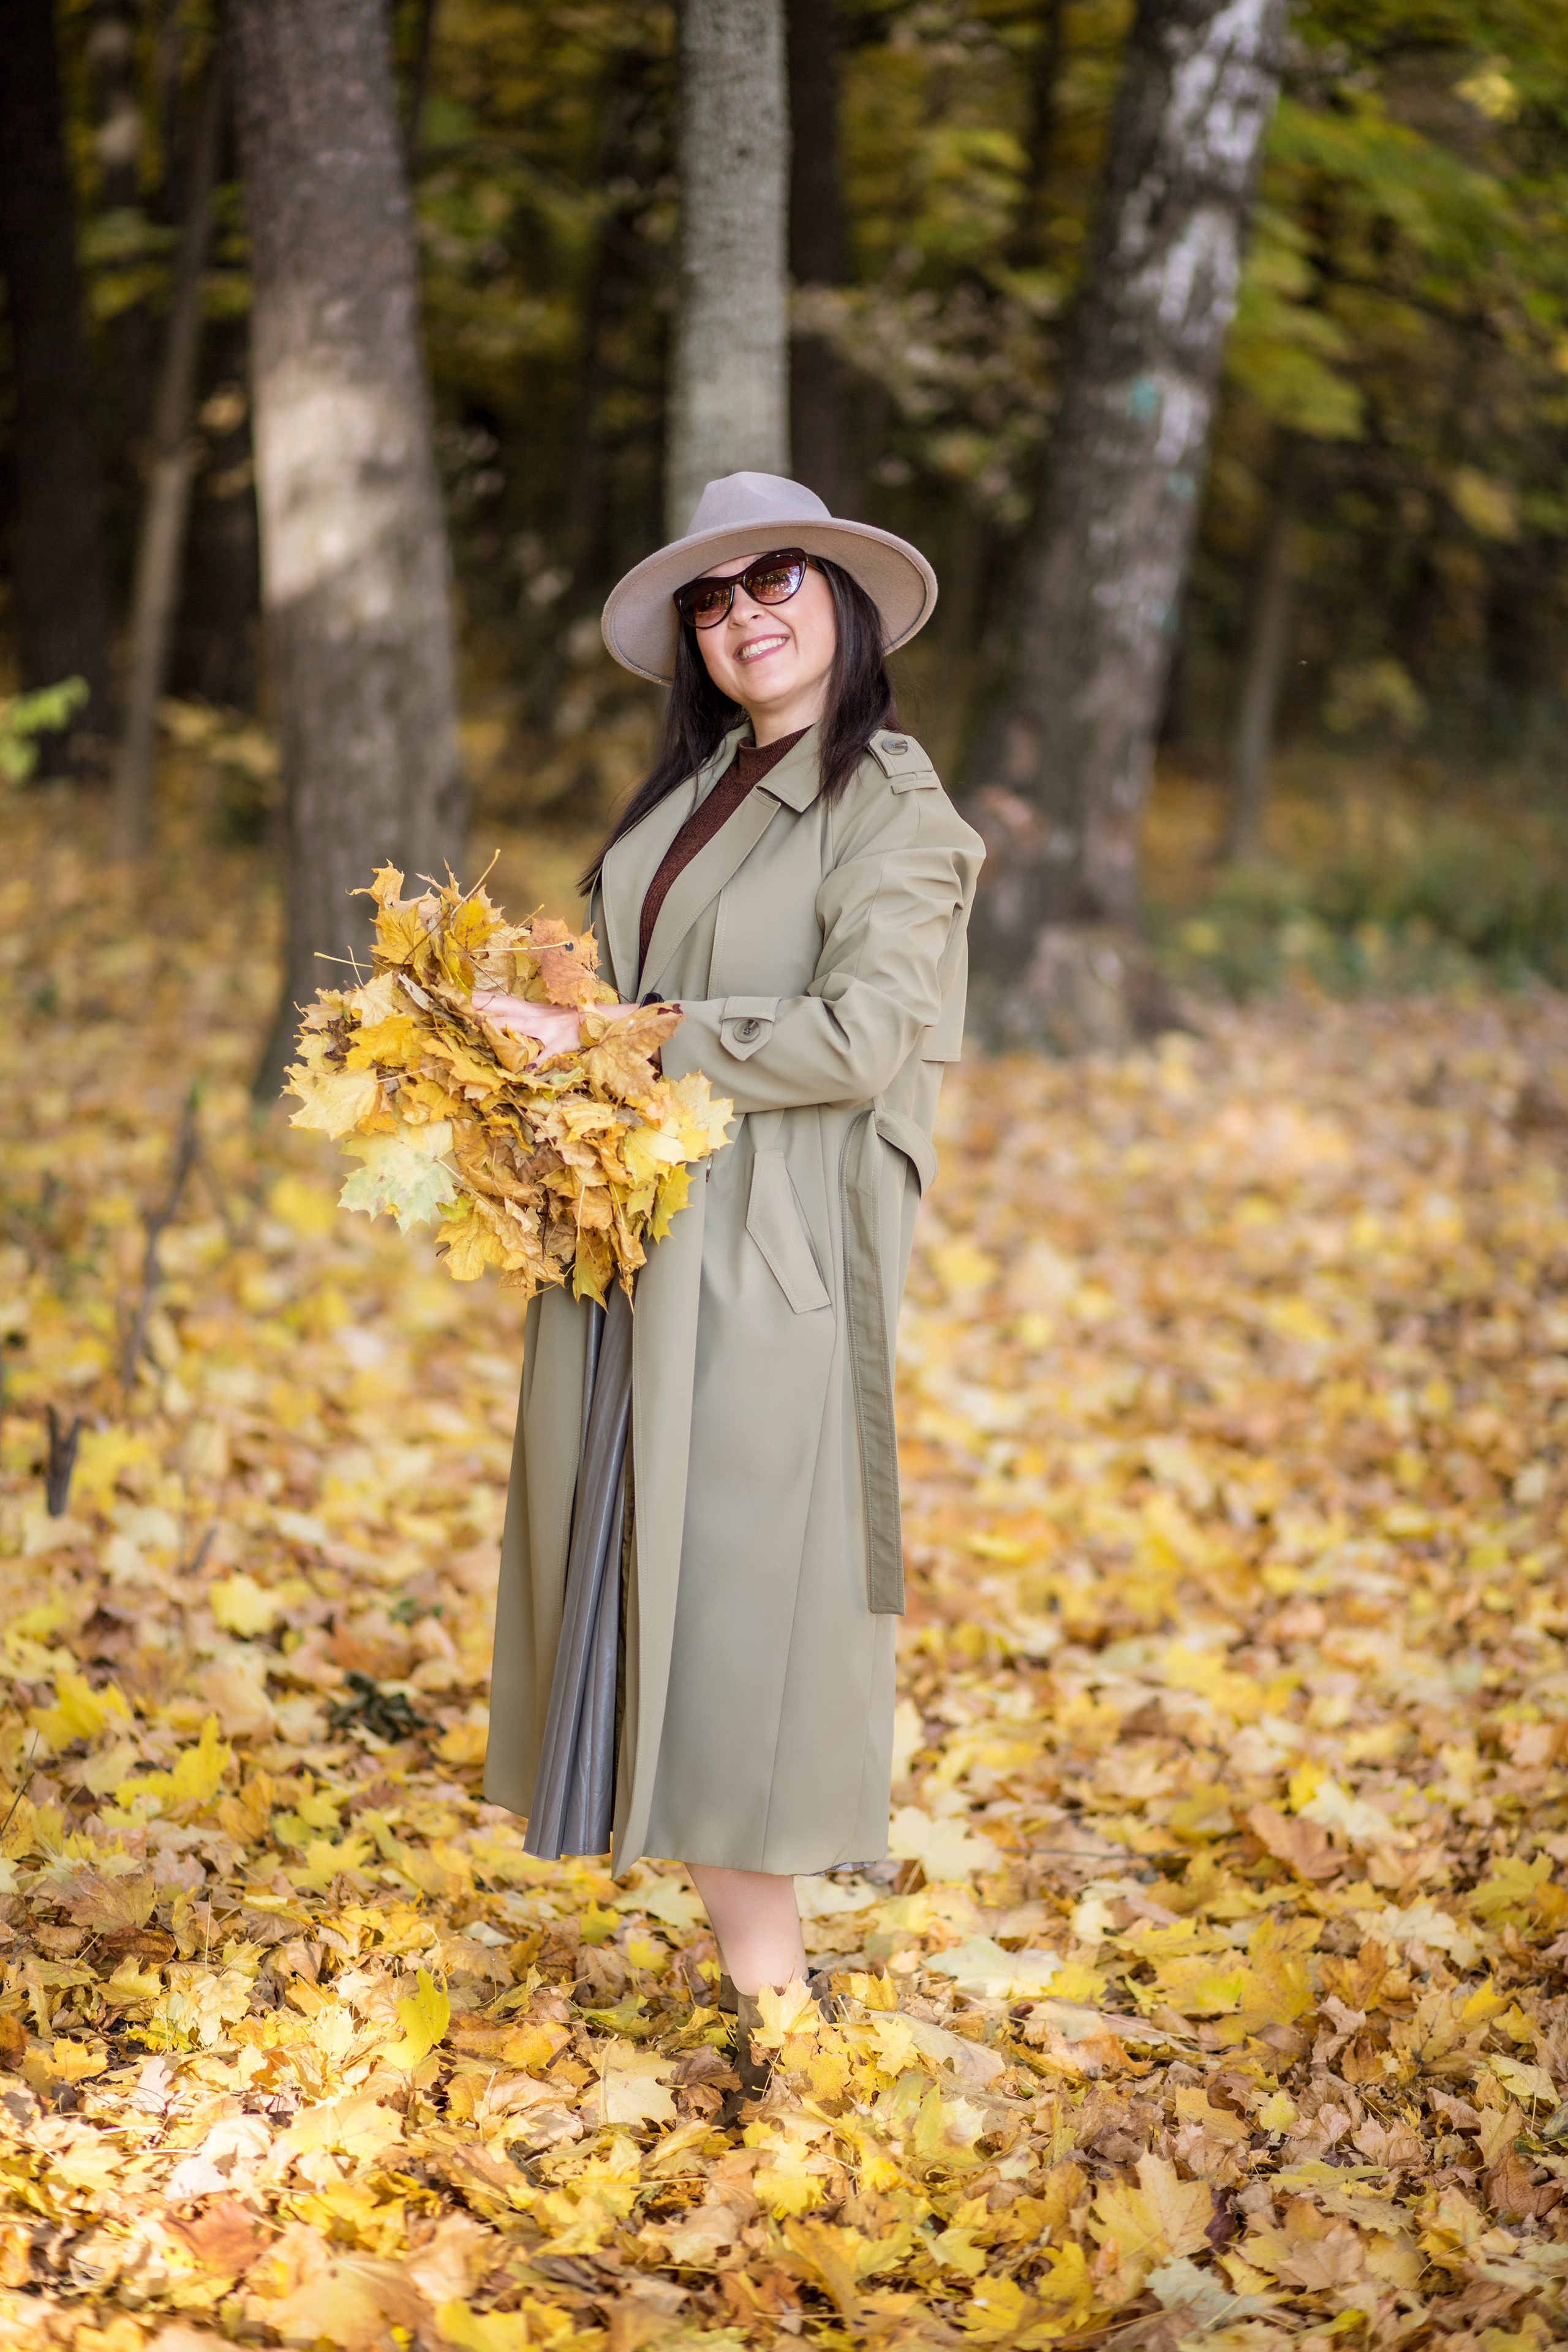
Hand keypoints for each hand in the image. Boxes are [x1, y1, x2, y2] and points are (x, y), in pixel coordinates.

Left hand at [472, 991, 648, 1062]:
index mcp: (533, 1009)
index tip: (467, 996)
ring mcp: (548, 1029)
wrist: (595, 1021)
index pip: (506, 1000)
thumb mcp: (545, 1016)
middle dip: (489, 1007)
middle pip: (509, 1008)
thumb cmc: (568, 1020)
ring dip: (505, 1026)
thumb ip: (526, 1018)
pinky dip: (536, 1061)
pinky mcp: (559, 1044)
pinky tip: (525, 1069)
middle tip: (467, 1006)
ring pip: (523, 1025)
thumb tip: (500, 1021)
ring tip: (487, 1027)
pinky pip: (545, 1053)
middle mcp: (537, 1015)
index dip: (487, 999)